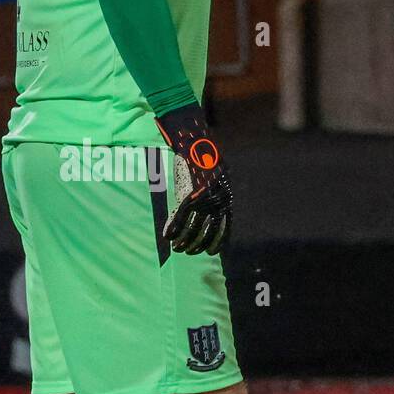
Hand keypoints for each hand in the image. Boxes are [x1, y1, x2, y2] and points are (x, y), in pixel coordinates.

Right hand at [155, 103, 232, 254]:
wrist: (195, 140)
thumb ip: (216, 192)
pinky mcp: (186, 194)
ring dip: (183, 241)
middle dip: (197, 245)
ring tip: (176, 248)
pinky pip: (178, 217)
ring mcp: (201, 199)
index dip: (217, 242)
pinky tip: (167, 237)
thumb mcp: (217, 175)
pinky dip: (172, 229)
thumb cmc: (206, 155)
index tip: (211, 253)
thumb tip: (212, 204)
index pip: (224, 228)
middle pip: (206, 231)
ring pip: (191, 228)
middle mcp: (215, 201)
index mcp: (225, 198)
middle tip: (188, 252)